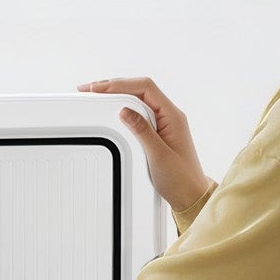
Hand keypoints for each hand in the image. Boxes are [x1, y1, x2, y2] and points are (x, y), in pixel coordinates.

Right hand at [77, 74, 212, 211]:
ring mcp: (163, 122)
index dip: (120, 84)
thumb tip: (125, 110)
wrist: (190, 196)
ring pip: (137, 99)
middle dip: (114, 86)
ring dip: (116, 94)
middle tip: (90, 89)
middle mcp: (169, 115)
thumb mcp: (158, 154)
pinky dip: (122, 107)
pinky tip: (111, 109)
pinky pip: (138, 111)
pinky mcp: (157, 131)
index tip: (99, 88)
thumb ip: (142, 130)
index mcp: (173, 116)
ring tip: (96, 95)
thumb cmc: (180, 178)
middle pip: (140, 89)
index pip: (145, 88)